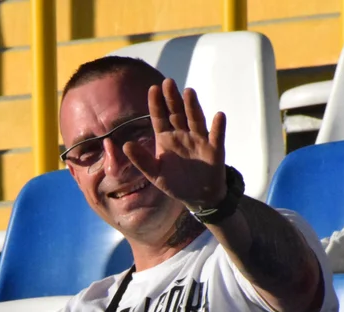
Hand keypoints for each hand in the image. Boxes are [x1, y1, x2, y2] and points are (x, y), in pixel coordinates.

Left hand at [124, 78, 227, 212]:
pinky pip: (217, 136)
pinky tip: (218, 115)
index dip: (156, 104)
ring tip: (188, 92)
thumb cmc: (175, 183)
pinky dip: (218, 127)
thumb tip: (125, 145)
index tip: (153, 89)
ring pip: (195, 120)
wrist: (197, 197)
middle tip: (168, 82)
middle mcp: (182, 135)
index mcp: (166, 139)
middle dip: (172, 99)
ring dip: (193, 106)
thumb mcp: (154, 174)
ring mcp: (199, 140)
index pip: (160, 118)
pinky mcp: (215, 150)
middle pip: (177, 114)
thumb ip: (141, 160)